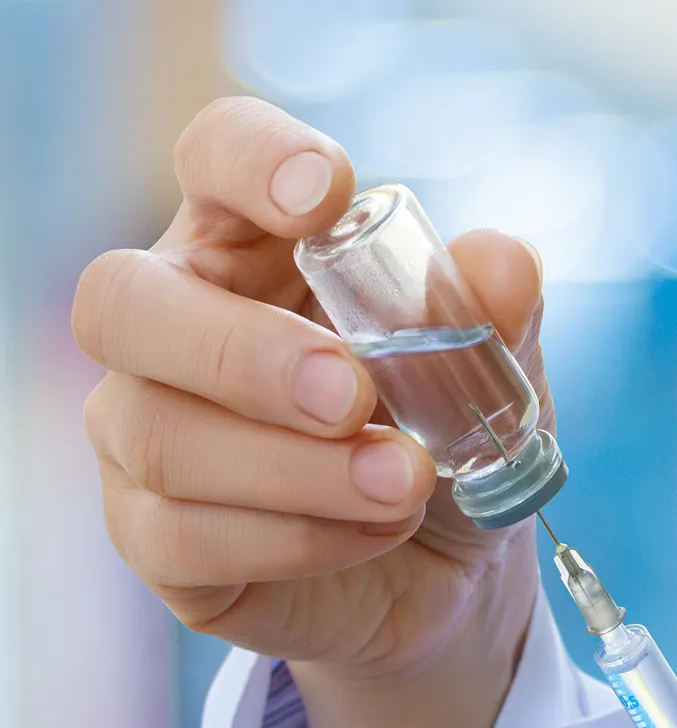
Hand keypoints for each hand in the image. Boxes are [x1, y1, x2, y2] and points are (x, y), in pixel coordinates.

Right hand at [74, 97, 547, 727]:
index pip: (213, 157)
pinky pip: (184, 539)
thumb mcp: (489, 375)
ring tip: (407, 483)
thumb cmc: (445, 440)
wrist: (445, 570)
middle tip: (353, 395)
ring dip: (298, 468)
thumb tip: (504, 267)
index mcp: (252, 247)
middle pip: (121, 302)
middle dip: (242, 351)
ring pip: (159, 437)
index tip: (326, 194)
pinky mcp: (153, 541)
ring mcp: (145, 435)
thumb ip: (494, 317)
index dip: (251, 158)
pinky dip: (297, 539)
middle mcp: (171, 329)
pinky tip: (376, 534)